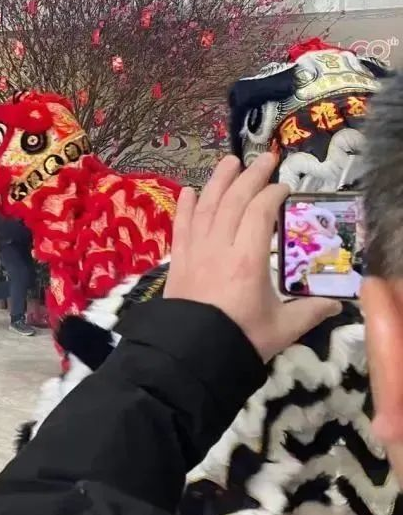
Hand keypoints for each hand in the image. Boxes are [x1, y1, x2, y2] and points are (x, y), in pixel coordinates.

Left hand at [164, 153, 341, 360]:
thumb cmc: (238, 339)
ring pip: (205, 207)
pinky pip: (180, 226)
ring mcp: (194, 251)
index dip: (272, 195)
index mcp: (247, 260)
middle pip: (233, 201)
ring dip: (218, 182)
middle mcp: (219, 247)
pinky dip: (185, 206)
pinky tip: (188, 191)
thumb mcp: (281, 328)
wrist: (190, 355)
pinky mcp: (177, 261)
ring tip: (229, 162)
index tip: (284, 188)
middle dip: (250, 177)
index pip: (259, 213)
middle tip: (264, 159)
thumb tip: (335, 304)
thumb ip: (308, 312)